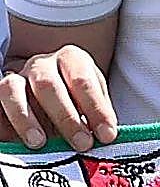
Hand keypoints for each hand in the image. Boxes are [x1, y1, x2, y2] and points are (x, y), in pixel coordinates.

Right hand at [0, 46, 117, 150]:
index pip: (84, 81)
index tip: (107, 134)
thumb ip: (96, 113)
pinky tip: (16, 140)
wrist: (41, 93)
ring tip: (39, 143)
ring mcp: (17, 76)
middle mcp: (42, 63)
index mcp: (71, 58)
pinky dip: (7, 121)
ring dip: (26, 119)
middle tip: (82, 143)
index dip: (96, 109)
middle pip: (49, 86)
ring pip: (15, 91)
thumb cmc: (71, 97)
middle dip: (67, 118)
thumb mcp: (88, 99)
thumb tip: (108, 134)